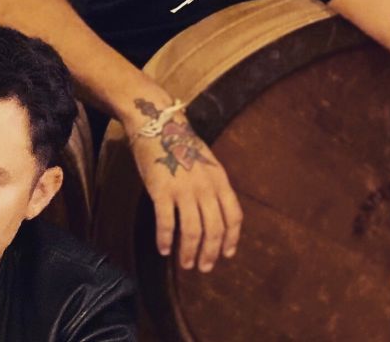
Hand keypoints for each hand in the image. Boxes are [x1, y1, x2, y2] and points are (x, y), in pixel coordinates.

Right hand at [125, 92, 242, 272]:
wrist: (156, 123)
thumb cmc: (180, 143)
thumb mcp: (206, 162)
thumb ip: (213, 187)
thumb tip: (214, 215)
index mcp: (220, 179)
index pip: (233, 216)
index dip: (231, 239)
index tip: (226, 255)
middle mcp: (205, 186)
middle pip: (214, 229)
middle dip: (210, 253)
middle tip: (203, 267)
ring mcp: (183, 188)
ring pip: (192, 231)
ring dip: (189, 252)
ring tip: (185, 264)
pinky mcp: (161, 189)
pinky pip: (166, 222)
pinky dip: (165, 239)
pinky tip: (163, 249)